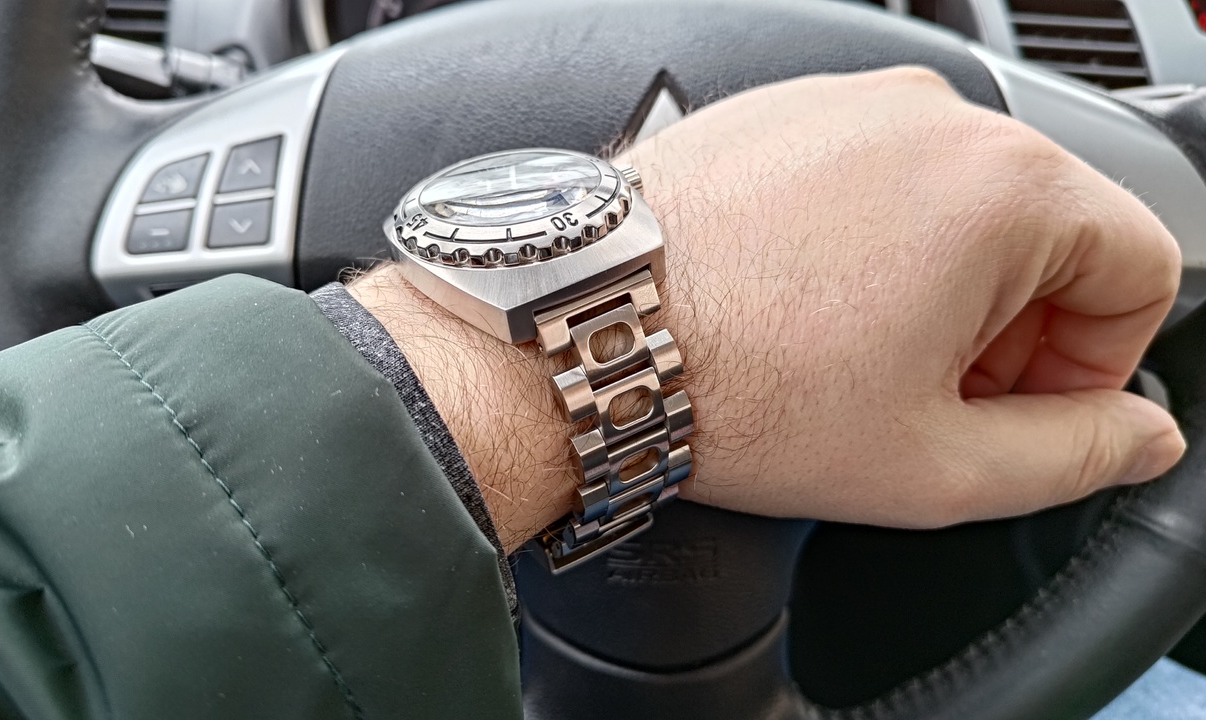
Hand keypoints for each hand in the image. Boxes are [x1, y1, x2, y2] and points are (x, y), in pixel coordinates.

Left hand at [351, 67, 1184, 548]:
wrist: (582, 337)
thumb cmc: (733, 388)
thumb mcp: (931, 464)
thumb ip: (1070, 454)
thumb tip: (1134, 434)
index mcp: (1002, 188)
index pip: (1139, 266)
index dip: (1092, 362)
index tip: (1021, 407)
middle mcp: (930, 119)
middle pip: (1048, 232)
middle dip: (1013, 329)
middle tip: (931, 395)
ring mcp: (849, 105)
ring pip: (957, 203)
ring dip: (937, 288)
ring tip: (853, 356)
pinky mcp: (784, 113)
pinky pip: (873, 179)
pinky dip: (868, 245)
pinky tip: (805, 309)